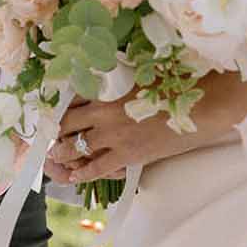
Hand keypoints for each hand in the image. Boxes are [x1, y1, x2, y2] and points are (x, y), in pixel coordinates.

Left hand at [45, 75, 246, 184]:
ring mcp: (114, 135)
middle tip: (44, 136)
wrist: (202, 104)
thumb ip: (118, 76)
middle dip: (53, 131)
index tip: (48, 111)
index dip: (56, 106)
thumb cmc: (177, 82)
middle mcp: (104, 111)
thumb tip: (102, 75)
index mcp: (107, 86)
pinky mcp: (128, 154)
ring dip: (61, 152)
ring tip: (53, 156)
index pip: (70, 97)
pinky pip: (96, 167)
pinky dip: (81, 172)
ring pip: (75, 146)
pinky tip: (72, 175)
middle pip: (66, 123)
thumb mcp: (142, 71)